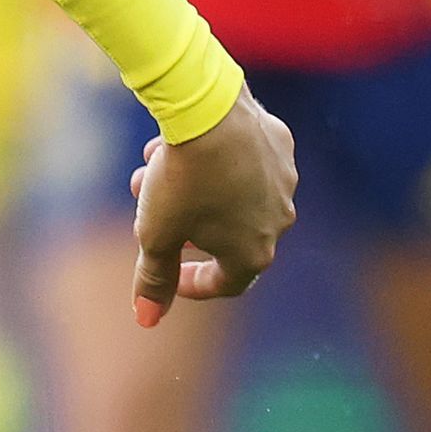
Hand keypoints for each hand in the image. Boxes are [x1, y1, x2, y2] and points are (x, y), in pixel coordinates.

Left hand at [130, 90, 295, 324]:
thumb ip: (154, 279)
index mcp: (254, 252)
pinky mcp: (280, 144)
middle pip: (224, 234)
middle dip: (180, 224)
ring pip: (230, 193)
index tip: (169, 275)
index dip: (192, 285)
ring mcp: (284, 181)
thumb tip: (147, 319)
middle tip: (148, 208)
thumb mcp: (156, 235)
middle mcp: (279, 220)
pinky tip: (177, 143)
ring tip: (147, 168)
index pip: (226, 283)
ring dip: (188, 189)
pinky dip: (213, 159)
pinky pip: (243, 160)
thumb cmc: (182, 181)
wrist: (209, 112)